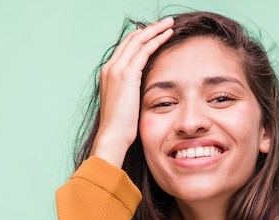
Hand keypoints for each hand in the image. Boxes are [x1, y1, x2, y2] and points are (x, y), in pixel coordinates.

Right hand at [90, 17, 173, 167]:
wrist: (113, 136)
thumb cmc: (120, 129)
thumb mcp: (125, 106)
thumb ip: (131, 94)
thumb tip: (142, 94)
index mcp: (108, 74)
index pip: (126, 48)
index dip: (141, 39)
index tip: (155, 35)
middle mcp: (110, 67)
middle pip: (131, 39)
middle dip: (149, 29)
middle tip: (165, 24)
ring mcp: (117, 69)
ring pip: (138, 40)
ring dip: (155, 29)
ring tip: (170, 24)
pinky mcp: (127, 74)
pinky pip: (144, 50)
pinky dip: (156, 40)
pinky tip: (168, 35)